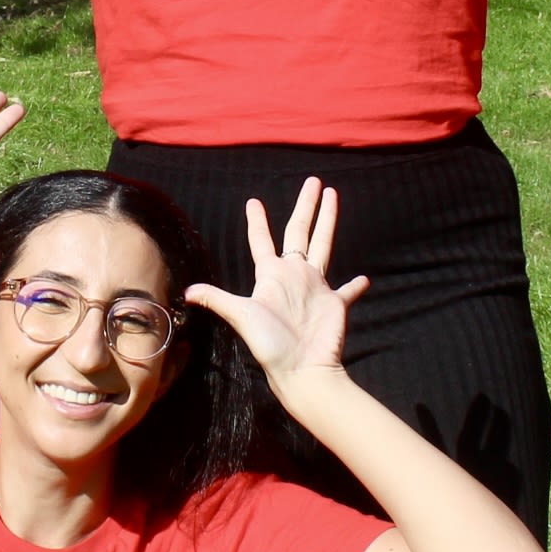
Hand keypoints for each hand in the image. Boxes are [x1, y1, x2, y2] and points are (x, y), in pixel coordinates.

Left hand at [185, 178, 368, 386]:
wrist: (302, 370)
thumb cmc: (271, 345)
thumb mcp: (242, 316)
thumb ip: (218, 300)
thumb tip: (187, 291)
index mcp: (271, 275)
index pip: (262, 241)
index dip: (257, 222)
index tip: (253, 201)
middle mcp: (293, 276)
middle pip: (300, 231)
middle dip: (306, 206)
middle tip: (313, 181)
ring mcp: (316, 289)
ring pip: (324, 245)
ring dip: (328, 222)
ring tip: (334, 197)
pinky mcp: (334, 304)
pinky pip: (346, 291)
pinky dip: (354, 286)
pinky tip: (363, 278)